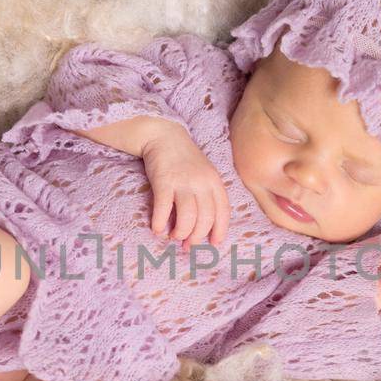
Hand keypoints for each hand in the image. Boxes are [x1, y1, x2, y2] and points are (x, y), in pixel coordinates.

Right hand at [140, 130, 229, 248]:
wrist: (163, 135)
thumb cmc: (184, 159)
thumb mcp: (205, 173)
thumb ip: (208, 194)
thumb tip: (204, 225)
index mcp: (215, 181)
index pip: (223, 211)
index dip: (220, 230)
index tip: (213, 244)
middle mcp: (202, 182)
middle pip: (205, 218)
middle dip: (196, 237)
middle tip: (187, 245)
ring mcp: (183, 182)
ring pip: (187, 217)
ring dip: (180, 233)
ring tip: (173, 236)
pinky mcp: (164, 181)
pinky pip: (164, 209)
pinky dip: (160, 223)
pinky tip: (157, 229)